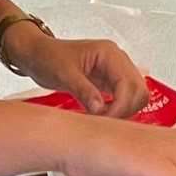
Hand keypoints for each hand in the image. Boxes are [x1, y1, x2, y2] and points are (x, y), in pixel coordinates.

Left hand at [10, 30, 148, 118]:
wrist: (37, 54)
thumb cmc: (47, 57)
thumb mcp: (64, 74)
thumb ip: (83, 90)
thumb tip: (100, 109)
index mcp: (109, 53)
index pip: (129, 83)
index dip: (120, 105)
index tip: (104, 120)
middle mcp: (117, 60)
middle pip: (138, 90)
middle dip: (125, 109)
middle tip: (103, 123)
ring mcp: (116, 71)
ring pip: (135, 96)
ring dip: (124, 111)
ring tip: (101, 120)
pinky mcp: (110, 81)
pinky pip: (124, 98)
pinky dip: (118, 109)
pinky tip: (102, 116)